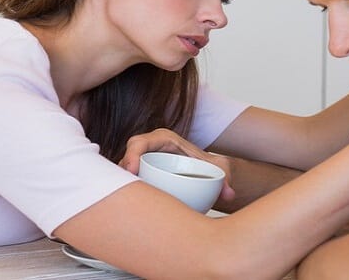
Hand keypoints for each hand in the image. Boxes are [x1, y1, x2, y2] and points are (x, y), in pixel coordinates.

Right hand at [118, 128, 235, 201]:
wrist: (208, 173)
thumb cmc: (209, 167)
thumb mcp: (220, 169)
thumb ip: (226, 179)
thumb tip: (229, 194)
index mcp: (164, 140)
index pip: (141, 142)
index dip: (132, 155)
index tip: (132, 170)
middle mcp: (149, 149)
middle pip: (125, 158)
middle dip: (120, 174)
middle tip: (124, 193)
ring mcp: (142, 163)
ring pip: (121, 172)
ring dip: (119, 186)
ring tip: (123, 204)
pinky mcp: (139, 176)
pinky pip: (125, 182)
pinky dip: (123, 193)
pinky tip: (126, 208)